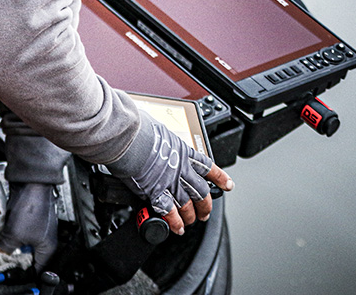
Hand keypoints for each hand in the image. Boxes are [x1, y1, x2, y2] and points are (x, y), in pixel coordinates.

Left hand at [0, 182, 57, 270]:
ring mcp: (33, 225)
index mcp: (46, 248)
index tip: (5, 266)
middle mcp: (41, 238)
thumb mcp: (14, 235)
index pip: (33, 268)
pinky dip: (2, 217)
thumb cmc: (33, 206)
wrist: (31, 180)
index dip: (18, 268)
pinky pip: (11, 222)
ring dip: (0, 228)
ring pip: (12, 235)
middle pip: (19, 251)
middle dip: (4, 245)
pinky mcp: (25, 214)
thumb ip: (3, 249)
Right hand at [107, 111, 233, 234]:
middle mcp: (180, 168)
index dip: (219, 177)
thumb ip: (162, 139)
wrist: (128, 137)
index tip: (228, 184)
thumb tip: (156, 136)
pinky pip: (170, 212)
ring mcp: (169, 182)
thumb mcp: (158, 128)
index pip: (207, 167)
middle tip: (206, 212)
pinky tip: (177, 228)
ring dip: (191, 216)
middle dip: (206, 204)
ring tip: (190, 222)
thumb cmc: (138, 128)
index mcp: (182, 151)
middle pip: (200, 191)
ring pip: (188, 204)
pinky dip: (175, 222)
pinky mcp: (155, 192)